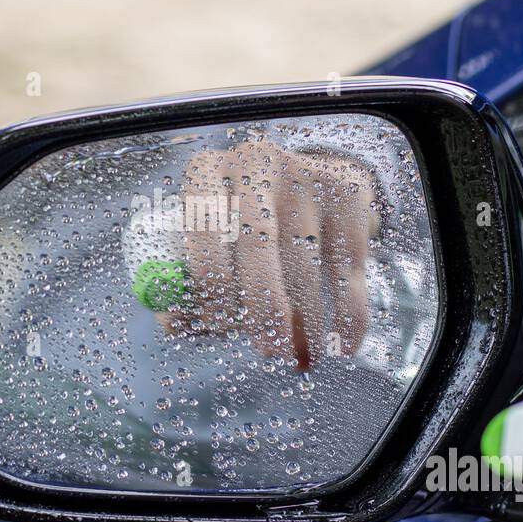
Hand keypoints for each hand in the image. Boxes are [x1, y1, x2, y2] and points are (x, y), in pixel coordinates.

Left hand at [166, 140, 379, 370]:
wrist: (306, 179)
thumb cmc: (241, 222)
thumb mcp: (207, 238)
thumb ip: (185, 283)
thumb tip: (173, 324)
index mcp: (207, 173)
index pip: (203, 226)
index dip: (209, 280)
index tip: (218, 324)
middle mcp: (256, 165)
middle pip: (259, 242)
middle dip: (264, 304)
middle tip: (269, 348)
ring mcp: (306, 176)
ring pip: (307, 262)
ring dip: (307, 321)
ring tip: (303, 356)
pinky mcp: (349, 195)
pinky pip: (349, 267)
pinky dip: (349, 314)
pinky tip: (344, 344)